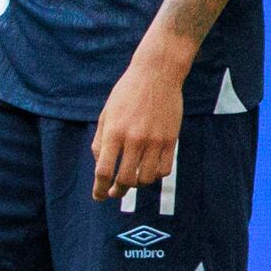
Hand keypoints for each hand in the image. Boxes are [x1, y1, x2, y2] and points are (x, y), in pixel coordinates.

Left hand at [92, 53, 183, 199]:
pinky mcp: (170, 140)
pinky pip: (164, 170)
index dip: (100, 188)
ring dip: (137, 184)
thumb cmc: (127, 93)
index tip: (99, 196)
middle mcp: (134, 139)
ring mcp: (154, 141)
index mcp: (114, 132)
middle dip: (118, 191)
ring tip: (132, 180)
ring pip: (146, 178)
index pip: (104, 170)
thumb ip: (100, 140)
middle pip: (125, 179)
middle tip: (115, 192)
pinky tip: (149, 171)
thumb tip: (100, 165)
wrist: (157, 74)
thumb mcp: (106, 113)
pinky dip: (155, 175)